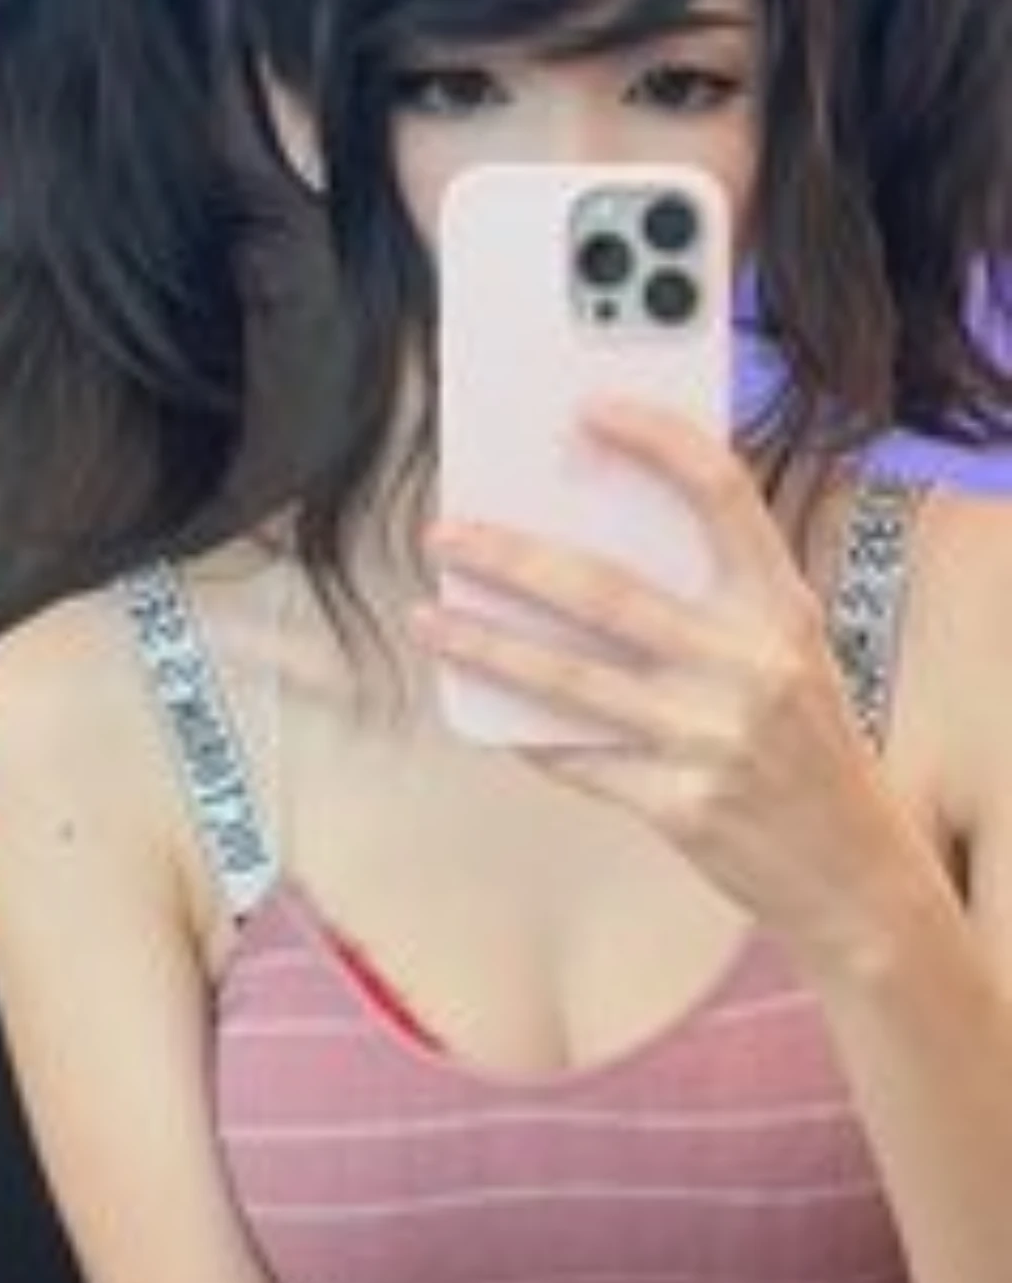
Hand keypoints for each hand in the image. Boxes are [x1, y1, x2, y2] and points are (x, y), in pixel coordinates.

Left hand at [413, 400, 933, 975]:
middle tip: (444, 533)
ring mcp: (713, 739)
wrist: (856, 875)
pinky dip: (522, 728)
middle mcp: (751, 665)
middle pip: (608, 591)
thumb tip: (584, 542)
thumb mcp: (787, 654)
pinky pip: (577, 756)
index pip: (723, 495)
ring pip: (569, 679)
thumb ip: (713, 601)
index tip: (590, 407)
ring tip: (425, 616)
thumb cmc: (807, 744)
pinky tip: (477, 706)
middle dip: (512, 558)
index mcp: (783, 608)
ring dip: (484, 645)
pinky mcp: (681, 807)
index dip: (657, 441)